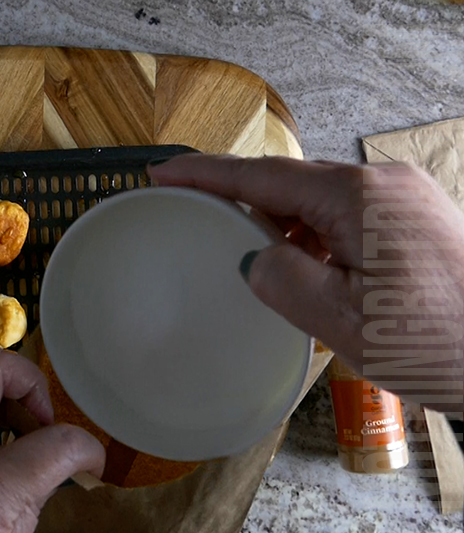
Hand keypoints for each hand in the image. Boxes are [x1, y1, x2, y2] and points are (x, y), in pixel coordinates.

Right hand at [148, 155, 463, 412]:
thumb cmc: (438, 343)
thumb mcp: (343, 322)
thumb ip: (281, 280)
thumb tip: (254, 259)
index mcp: (358, 198)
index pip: (263, 176)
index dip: (207, 175)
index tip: (164, 173)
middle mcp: (382, 184)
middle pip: (291, 185)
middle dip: (243, 205)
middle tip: (198, 225)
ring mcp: (402, 199)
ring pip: (319, 203)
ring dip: (282, 229)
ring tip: (253, 262)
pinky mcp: (414, 220)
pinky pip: (345, 218)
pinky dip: (315, 239)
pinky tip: (305, 269)